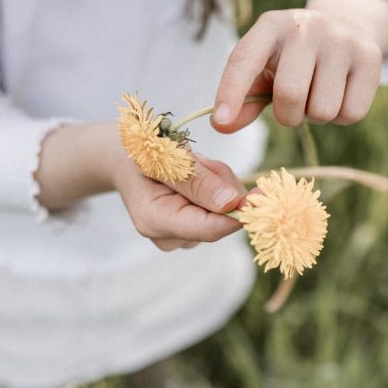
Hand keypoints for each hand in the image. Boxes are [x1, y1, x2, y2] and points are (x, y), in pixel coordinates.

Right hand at [35, 122, 248, 250]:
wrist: (121, 155)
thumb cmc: (140, 149)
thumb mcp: (165, 155)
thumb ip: (197, 181)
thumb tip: (232, 204)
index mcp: (154, 221)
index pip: (209, 228)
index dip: (241, 213)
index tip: (265, 194)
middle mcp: (167, 237)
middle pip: (220, 220)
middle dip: (223, 187)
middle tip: (202, 160)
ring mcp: (179, 237)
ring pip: (223, 212)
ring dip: (219, 183)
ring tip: (192, 164)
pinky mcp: (190, 229)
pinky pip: (218, 210)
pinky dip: (215, 188)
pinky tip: (195, 176)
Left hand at [211, 0, 387, 131]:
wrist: (347, 25)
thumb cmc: (293, 57)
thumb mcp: (264, 68)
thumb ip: (243, 97)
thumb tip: (222, 125)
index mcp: (271, 25)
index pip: (244, 60)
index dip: (230, 93)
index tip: (220, 122)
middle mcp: (306, 27)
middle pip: (290, 96)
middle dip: (288, 116)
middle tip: (294, 105)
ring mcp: (341, 39)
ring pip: (322, 111)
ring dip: (315, 116)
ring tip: (318, 94)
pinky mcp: (370, 57)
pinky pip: (350, 114)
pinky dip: (341, 117)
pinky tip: (340, 94)